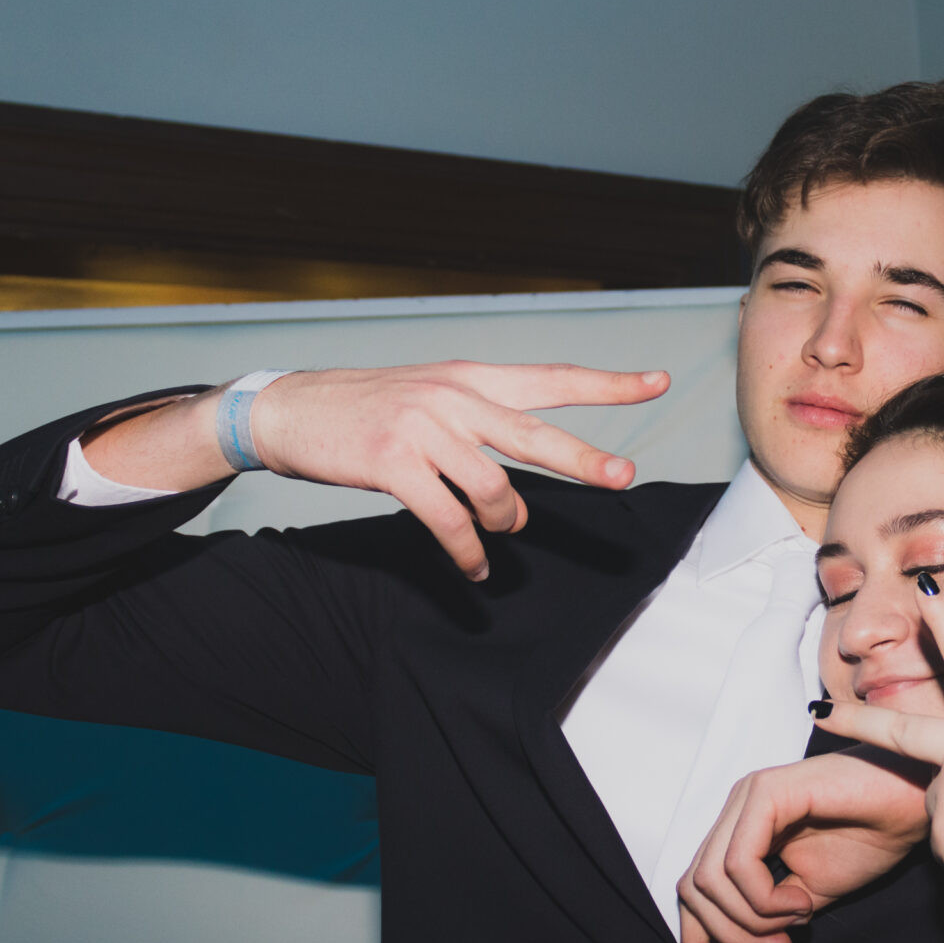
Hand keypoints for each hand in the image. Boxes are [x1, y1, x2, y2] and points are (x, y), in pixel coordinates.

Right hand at [84, 360, 668, 577]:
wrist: (285, 410)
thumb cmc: (365, 410)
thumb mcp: (428, 397)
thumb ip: (479, 426)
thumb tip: (518, 491)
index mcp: (470, 376)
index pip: (552, 378)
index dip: (608, 383)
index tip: (658, 382)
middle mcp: (453, 395)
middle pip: (534, 434)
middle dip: (583, 460)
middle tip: (623, 478)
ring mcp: (422, 428)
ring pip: (492, 490)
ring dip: (503, 524)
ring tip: (498, 539)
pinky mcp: (392, 463)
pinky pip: (448, 519)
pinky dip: (467, 550)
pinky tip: (475, 566)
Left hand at [677, 750, 930, 942]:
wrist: (912, 801)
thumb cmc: (869, 838)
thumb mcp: (804, 897)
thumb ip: (761, 920)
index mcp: (741, 829)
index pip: (694, 888)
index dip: (696, 941)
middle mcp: (736, 809)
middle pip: (694, 888)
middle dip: (727, 938)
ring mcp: (748, 796)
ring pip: (710, 880)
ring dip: (752, 920)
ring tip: (799, 918)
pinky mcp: (766, 793)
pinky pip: (739, 864)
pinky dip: (765, 898)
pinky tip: (802, 901)